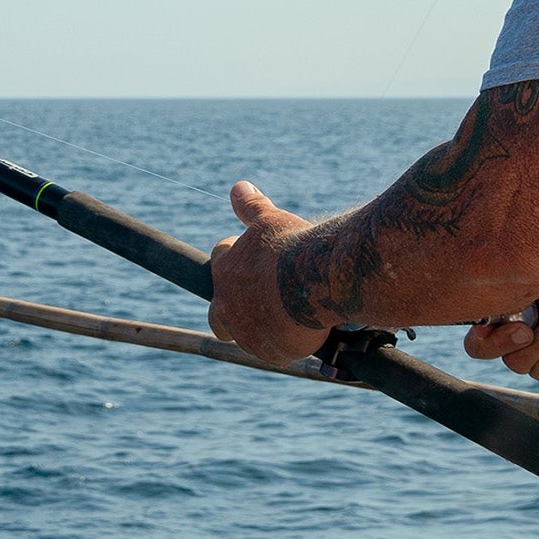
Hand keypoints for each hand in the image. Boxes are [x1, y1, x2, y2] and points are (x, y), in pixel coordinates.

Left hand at [210, 181, 324, 363]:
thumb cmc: (294, 246)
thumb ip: (251, 208)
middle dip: (233, 309)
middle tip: (260, 303)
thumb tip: (238, 187)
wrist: (320, 279)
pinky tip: (305, 333)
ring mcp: (246, 332)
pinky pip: (274, 352)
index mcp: (224, 270)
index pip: (220, 262)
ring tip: (292, 318)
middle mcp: (227, 304)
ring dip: (264, 327)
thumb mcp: (270, 221)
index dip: (236, 260)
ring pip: (248, 334)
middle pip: (218, 315)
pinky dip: (286, 344)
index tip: (256, 260)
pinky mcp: (269, 352)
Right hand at [463, 256, 538, 384]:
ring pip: (516, 362)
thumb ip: (517, 275)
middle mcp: (516, 329)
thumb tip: (489, 277)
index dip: (479, 326)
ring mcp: (536, 352)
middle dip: (502, 341)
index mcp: (509, 303)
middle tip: (527, 328)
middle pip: (481, 350)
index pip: (474, 322)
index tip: (495, 319)